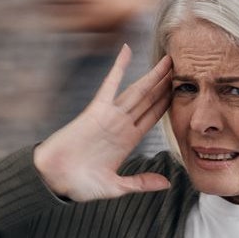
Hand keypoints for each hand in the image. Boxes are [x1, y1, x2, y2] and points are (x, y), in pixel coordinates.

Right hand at [35, 45, 173, 201]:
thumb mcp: (117, 187)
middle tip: (183, 66)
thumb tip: (167, 184)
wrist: (55, 179)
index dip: (168, 102)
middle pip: (149, 99)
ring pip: (137, 90)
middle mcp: (122, 125)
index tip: (184, 89)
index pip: (154, 116)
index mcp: (128, 140)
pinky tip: (127, 51)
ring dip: (153, 75)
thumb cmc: (80, 184)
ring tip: (168, 60)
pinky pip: (110, 85)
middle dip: (165, 83)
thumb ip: (141, 182)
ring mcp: (110, 116)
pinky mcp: (95, 110)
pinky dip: (118, 67)